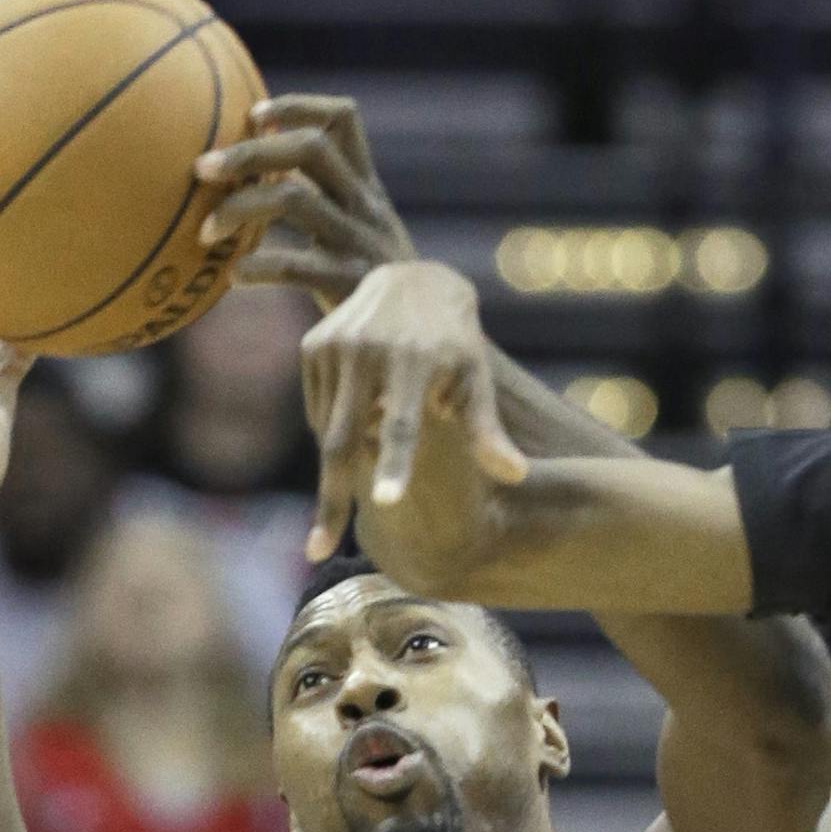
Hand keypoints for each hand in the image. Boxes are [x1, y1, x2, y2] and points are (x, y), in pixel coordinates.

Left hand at [195, 94, 416, 306]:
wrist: (419, 339)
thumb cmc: (374, 283)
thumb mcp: (360, 231)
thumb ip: (322, 197)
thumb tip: (254, 171)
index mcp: (366, 188)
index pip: (343, 121)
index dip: (298, 107)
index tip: (256, 116)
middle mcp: (364, 206)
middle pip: (310, 149)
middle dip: (251, 151)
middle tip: (202, 168)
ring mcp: (358, 243)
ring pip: (294, 199)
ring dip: (239, 207)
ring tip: (205, 231)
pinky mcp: (349, 284)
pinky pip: (295, 266)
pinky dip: (257, 268)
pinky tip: (235, 277)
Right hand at [299, 260, 527, 562]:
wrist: (413, 281)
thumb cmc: (456, 347)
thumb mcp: (477, 381)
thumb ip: (488, 432)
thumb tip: (517, 477)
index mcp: (417, 361)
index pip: (403, 425)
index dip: (394, 465)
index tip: (385, 503)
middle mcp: (369, 349)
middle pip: (343, 442)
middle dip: (331, 500)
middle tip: (317, 551)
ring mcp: (335, 345)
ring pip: (327, 431)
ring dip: (341, 463)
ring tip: (370, 461)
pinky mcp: (313, 345)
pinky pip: (318, 411)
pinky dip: (334, 430)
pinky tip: (360, 420)